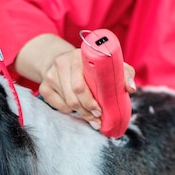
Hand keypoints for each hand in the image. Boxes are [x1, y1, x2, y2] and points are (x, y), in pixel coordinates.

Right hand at [15, 34, 135, 126]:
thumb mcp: (109, 65)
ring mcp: (50, 75)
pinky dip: (69, 110)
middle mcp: (61, 62)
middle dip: (87, 111)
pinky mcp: (44, 86)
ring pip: (67, 103)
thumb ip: (124, 73)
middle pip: (73, 96)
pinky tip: (76, 108)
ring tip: (90, 117)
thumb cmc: (92, 66)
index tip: (100, 111)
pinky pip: (58, 106)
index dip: (90, 101)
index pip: (81, 84)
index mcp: (78, 56)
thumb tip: (131, 89)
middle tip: (97, 119)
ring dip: (80, 113)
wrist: (65, 60)